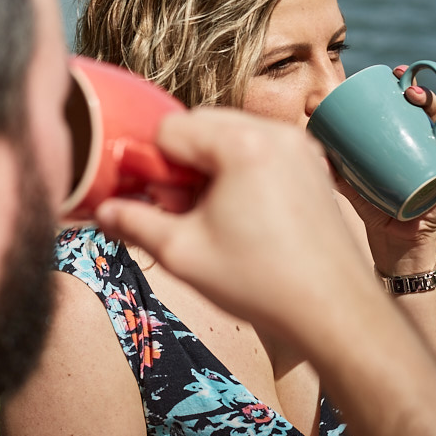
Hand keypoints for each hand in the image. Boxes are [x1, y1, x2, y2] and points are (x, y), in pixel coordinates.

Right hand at [94, 108, 366, 337]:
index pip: (171, 128)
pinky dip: (240, 169)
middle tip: (185, 211)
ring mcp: (300, 147)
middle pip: (202, 125)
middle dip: (183, 163)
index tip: (160, 202)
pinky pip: (261, 148)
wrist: (335, 311)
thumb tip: (101, 212)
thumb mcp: (182, 254)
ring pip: (231, 135)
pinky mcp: (313, 165)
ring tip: (214, 216)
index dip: (154, 164)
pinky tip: (242, 214)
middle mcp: (275, 133)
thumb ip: (134, 223)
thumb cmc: (261, 282)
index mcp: (242, 144)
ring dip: (210, 165)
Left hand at [332, 65, 435, 274]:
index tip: (396, 73)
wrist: (389, 240)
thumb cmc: (372, 205)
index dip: (408, 85)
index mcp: (405, 139)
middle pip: (431, 114)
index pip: (410, 106)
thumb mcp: (350, 183)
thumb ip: (333, 167)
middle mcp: (425, 147)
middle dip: (426, 98)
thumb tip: (312, 148)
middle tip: (411, 92)